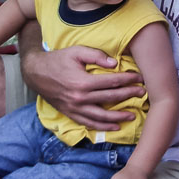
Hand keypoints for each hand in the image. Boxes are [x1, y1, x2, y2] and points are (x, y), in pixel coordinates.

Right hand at [22, 41, 144, 130]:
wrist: (36, 73)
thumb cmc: (58, 59)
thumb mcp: (76, 52)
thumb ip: (96, 55)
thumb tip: (114, 63)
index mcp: (83, 82)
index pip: (112, 82)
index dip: (128, 80)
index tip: (140, 78)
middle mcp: (80, 98)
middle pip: (110, 99)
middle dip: (129, 96)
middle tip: (142, 93)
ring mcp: (75, 109)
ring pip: (102, 117)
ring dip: (119, 117)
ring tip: (133, 115)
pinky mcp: (71, 114)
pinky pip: (89, 123)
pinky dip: (103, 127)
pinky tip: (115, 127)